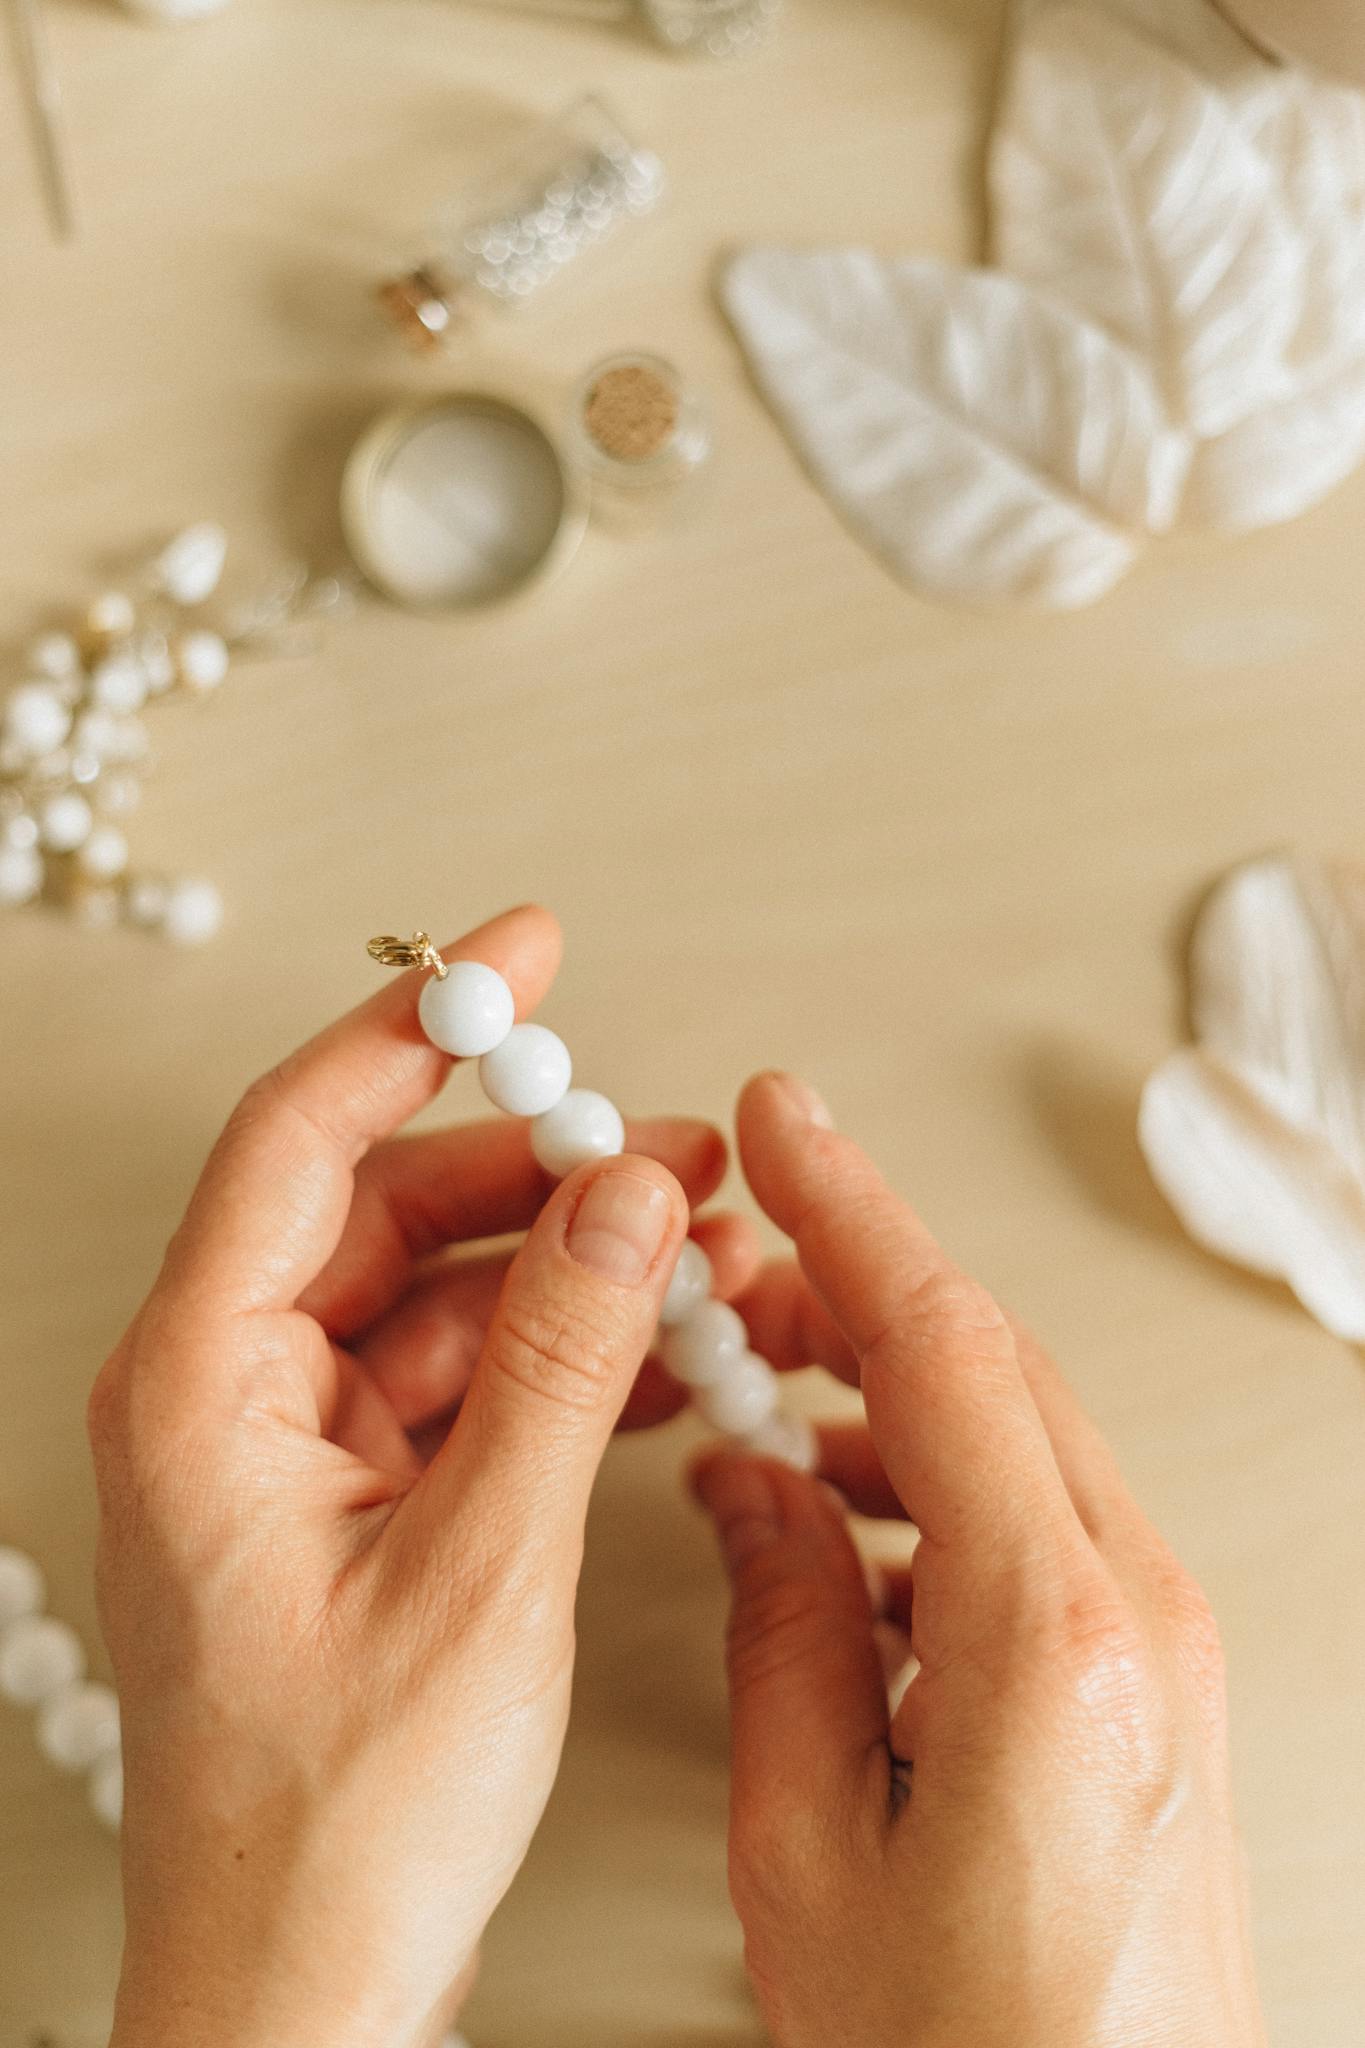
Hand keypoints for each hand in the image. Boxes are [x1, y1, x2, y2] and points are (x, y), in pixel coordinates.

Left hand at [90, 905, 758, 2047]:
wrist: (303, 1991)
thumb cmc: (341, 1821)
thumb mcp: (482, 1566)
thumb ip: (563, 1363)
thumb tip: (629, 1196)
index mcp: (202, 1386)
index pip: (303, 1140)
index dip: (418, 1029)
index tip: (518, 957)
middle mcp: (230, 1396)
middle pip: (390, 1209)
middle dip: (540, 1169)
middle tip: (672, 1153)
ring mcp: (291, 1448)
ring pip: (442, 1294)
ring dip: (570, 1270)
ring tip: (702, 1256)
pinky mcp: (352, 1499)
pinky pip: (462, 1380)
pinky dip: (560, 1359)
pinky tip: (662, 1353)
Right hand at [694, 1072, 1266, 2047]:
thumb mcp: (809, 1858)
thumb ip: (779, 1637)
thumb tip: (756, 1491)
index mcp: (1052, 1647)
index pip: (944, 1351)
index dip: (849, 1212)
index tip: (785, 1124)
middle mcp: (1139, 1622)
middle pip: (992, 1371)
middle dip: (853, 1298)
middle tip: (736, 1285)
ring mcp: (1166, 1649)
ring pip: (1019, 1435)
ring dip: (890, 1394)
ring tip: (767, 1403)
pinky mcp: (1159, 1683)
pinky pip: (1043, 1519)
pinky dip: (937, 1485)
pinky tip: (847, 1527)